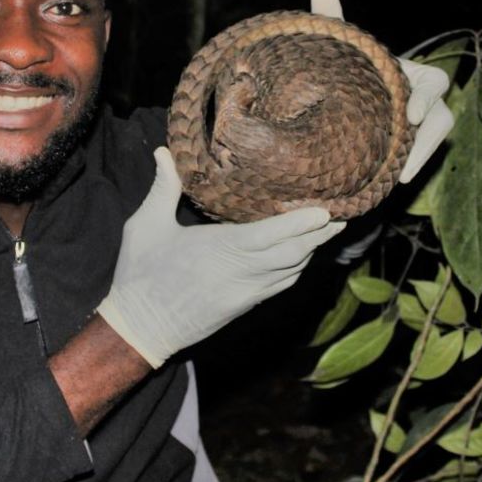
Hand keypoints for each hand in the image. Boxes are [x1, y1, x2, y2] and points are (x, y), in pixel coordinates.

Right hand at [97, 148, 345, 366]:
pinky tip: (300, 256)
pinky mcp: (243, 307)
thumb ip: (162, 188)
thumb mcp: (145, 227)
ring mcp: (245, 294)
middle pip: (293, 255)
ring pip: (291, 272)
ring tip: (327, 231)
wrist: (139, 330)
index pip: (270, 236)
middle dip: (319, 237)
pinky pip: (279, 286)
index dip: (301, 224)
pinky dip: (295, 269)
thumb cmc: (140, 276)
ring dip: (310, 252)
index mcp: (219, 251)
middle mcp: (239, 274)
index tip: (325, 211)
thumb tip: (163, 151)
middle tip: (341, 216)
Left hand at [310, 0, 453, 183]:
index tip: (412, 115)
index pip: (435, 84)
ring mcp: (421, 128)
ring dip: (418, 161)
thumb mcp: (341, 49)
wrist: (347, 99)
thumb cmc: (348, 68)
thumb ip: (333, 21)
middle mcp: (425, 100)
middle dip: (426, 142)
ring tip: (397, 179)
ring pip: (433, 143)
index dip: (426, 99)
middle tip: (405, 165)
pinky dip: (406, 169)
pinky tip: (387, 184)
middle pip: (442, 119)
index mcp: (415, 74)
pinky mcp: (412, 148)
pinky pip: (417, 159)